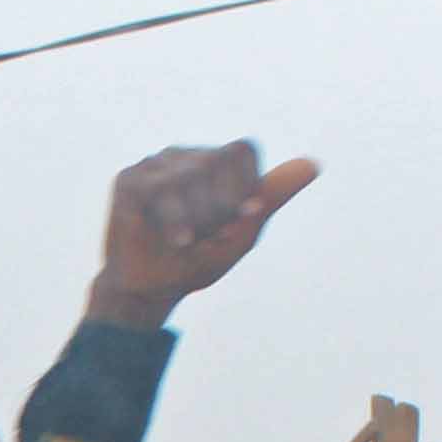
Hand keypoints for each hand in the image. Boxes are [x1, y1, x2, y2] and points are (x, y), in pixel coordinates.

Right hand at [88, 141, 320, 327]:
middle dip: (220, 207)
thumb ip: (273, 196)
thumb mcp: (243, 232)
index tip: (237, 218)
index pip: (242, 150)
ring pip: (190, 174)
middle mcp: (185, 155)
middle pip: (216, 160)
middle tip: (208, 236)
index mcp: (215, 162)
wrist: (150, 291)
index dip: (243, 187)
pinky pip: (160, 190)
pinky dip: (175, 221)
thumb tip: (313, 164)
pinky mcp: (128, 179)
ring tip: (187, 240)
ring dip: (197, 218)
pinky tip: (177, 240)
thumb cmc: (196, 261)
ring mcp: (154, 164)